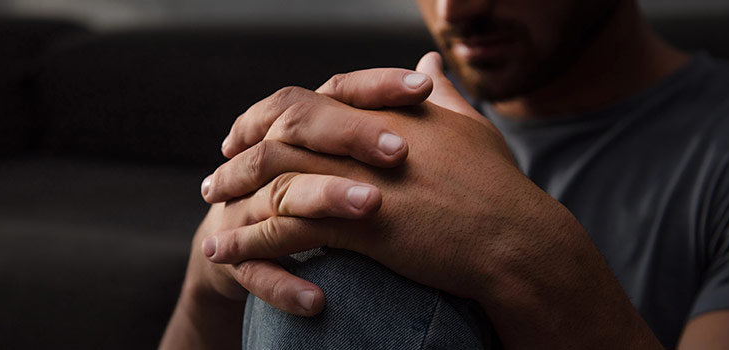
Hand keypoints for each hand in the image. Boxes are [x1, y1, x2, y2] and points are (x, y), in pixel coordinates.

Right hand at [160, 64, 435, 348]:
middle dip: (350, 136)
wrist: (237, 245)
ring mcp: (247, 206)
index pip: (337, 92)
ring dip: (324, 198)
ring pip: (282, 195)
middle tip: (399, 151)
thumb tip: (435, 67)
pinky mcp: (238, 257)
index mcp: (304, 128)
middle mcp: (270, 158)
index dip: (377, 86)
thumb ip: (394, 116)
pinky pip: (256, 271)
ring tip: (372, 207)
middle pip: (299, 131)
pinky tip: (319, 302)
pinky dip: (285, 285)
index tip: (422, 88)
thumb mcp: (348, 151)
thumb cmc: (311, 188)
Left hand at [201, 52, 662, 348]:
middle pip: (279, 130)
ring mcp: (358, 176)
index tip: (248, 134)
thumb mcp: (470, 131)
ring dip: (234, 197)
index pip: (309, 100)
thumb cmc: (500, 191)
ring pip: (273, 175)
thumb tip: (430, 65)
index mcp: (382, 112)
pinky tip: (224, 254)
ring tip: (210, 220)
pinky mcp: (358, 221)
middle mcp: (362, 135)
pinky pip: (284, 227)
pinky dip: (246, 240)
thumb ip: (444, 96)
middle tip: (216, 176)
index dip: (270, 116)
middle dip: (239, 153)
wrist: (518, 240)